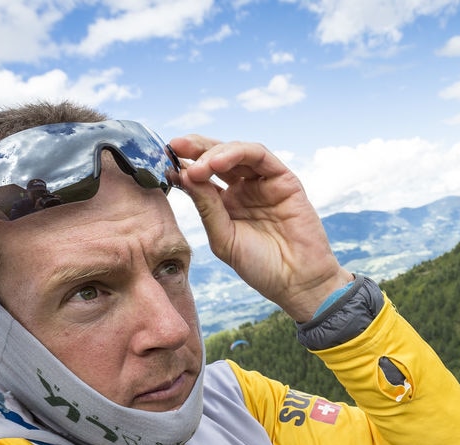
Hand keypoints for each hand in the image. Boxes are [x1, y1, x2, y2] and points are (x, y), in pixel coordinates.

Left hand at [169, 136, 351, 322]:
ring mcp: (264, 182)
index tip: (162, 164)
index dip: (183, 166)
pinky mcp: (284, 179)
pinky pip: (260, 155)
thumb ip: (206, 208)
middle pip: (216, 157)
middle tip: (175, 147)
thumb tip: (184, 175)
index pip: (202, 176)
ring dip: (213, 153)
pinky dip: (237, 153)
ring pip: (236, 152)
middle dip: (194, 149)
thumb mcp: (223, 239)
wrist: (297, 282)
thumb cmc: (261, 267)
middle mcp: (244, 189)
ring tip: (197, 166)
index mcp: (227, 204)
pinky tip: (217, 163)